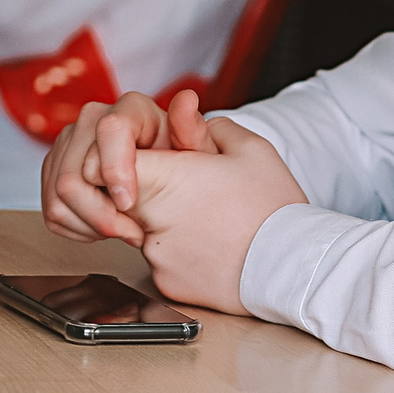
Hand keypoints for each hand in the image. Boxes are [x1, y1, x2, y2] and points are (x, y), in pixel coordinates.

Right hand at [40, 90, 215, 245]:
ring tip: (124, 229)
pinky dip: (79, 229)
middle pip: (73, 176)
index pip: (110, 130)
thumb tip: (187, 100)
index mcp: (130, 108)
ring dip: (92, 225)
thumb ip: (192, 130)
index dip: (115, 170)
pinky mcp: (53, 168)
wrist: (164, 175)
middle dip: (103, 216)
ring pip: (58, 198)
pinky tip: (106, 225)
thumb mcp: (198, 152)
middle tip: (136, 232)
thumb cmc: (182, 163)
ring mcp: (67, 143)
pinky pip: (51, 211)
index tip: (130, 204)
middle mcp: (92, 119)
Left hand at [121, 117, 305, 314]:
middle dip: (146, 188)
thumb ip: (203, 125)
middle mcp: (150, 222)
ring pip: (141, 229)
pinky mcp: (165, 284)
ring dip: (165, 221)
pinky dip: (179, 251)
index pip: (98, 165)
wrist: (295, 269)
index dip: (117, 159)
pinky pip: (160, 259)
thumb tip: (181, 108)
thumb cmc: (275, 210)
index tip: (142, 160)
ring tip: (211, 220)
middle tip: (190, 188)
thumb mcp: (250, 150)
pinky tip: (212, 245)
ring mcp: (156, 258)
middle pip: (119, 198)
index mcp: (165, 180)